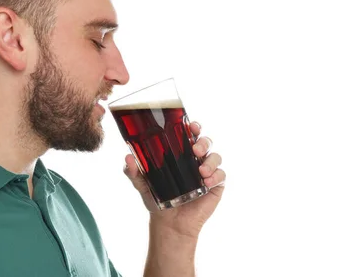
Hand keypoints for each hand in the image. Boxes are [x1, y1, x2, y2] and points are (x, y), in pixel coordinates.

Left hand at [123, 121, 225, 237]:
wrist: (169, 223)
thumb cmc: (157, 198)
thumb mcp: (142, 184)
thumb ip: (133, 171)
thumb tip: (127, 158)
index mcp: (180, 153)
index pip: (190, 133)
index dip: (194, 126)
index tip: (192, 126)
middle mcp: (195, 159)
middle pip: (206, 141)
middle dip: (203, 141)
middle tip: (195, 149)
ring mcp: (207, 172)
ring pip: (216, 156)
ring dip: (211, 160)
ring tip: (201, 171)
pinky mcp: (215, 186)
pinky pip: (221, 175)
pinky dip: (216, 176)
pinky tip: (206, 182)